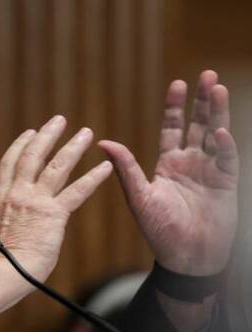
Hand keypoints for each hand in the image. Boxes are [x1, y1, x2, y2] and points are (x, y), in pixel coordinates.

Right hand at [0, 115, 112, 281]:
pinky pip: (77, 191)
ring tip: (86, 133)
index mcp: (1, 198)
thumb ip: (3, 217)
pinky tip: (105, 167)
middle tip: (59, 120)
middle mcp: (17, 194)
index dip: (21, 144)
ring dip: (72, 147)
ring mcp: (36, 202)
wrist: (7, 272)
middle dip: (47, 135)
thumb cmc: (1, 261)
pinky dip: (93, 178)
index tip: (30, 132)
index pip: (10, 163)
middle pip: (32, 156)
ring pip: (56, 167)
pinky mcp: (54, 215)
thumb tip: (1, 218)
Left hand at [99, 70, 238, 275]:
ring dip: (217, 113)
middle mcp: (191, 164)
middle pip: (199, 125)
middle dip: (203, 101)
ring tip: (218, 88)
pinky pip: (227, 160)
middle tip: (207, 75)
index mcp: (169, 164)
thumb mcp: (139, 197)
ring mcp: (211, 172)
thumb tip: (104, 142)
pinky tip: (220, 132)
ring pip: (216, 135)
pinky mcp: (226, 185)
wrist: (185, 257)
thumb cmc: (160, 230)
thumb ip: (126, 169)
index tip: (178, 84)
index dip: (176, 107)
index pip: (173, 128)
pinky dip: (225, 146)